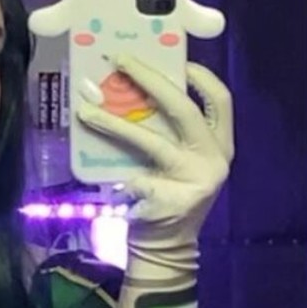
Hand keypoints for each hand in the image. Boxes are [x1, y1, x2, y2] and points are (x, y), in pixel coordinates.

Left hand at [76, 56, 233, 288]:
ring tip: (85, 108)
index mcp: (221, 147)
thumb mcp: (183, 163)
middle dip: (150, 80)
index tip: (174, 58)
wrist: (166, 249)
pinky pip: (130, 173)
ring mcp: (191, 181)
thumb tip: (137, 90)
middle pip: (183, 110)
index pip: (220, 101)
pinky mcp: (165, 200)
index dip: (200, 77)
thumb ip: (174, 134)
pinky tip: (95, 167)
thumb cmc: (170, 197)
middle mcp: (213, 161)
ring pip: (149, 140)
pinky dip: (110, 171)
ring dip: (113, 122)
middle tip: (120, 61)